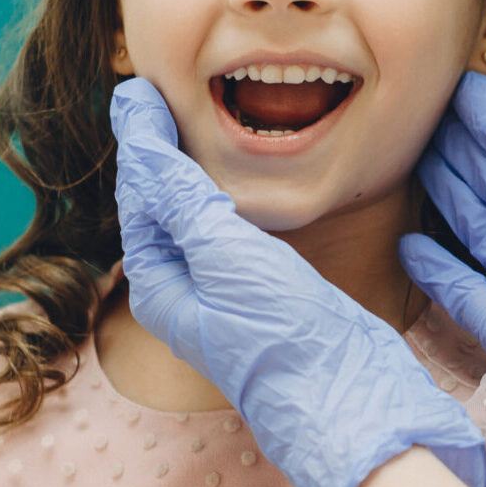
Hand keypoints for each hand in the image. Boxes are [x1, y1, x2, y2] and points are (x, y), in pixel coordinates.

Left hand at [110, 76, 485, 486]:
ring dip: (185, 168)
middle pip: (159, 206)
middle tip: (152, 94)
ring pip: (192, 216)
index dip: (138, 141)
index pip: (139, 197)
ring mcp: (223, 290)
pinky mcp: (261, 290)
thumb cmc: (281, 332)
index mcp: (161, 284)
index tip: (137, 90)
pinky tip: (233, 177)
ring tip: (182, 121)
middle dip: (154, 152)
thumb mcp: (225, 255)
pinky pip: (226, 231)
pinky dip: (221, 193)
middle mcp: (184, 288)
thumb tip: (138, 139)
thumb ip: (181, 196)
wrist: (348, 396)